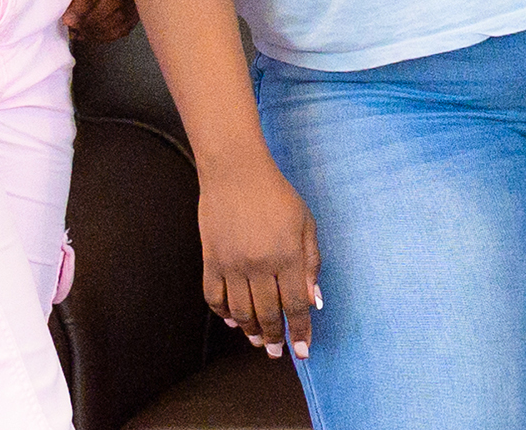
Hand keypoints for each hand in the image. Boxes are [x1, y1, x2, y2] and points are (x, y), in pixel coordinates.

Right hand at [196, 162, 323, 357]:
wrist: (236, 172)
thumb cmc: (277, 196)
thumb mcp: (306, 224)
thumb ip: (311, 263)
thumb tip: (314, 300)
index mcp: (288, 257)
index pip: (295, 306)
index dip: (300, 332)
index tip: (303, 351)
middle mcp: (260, 265)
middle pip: (268, 314)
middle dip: (274, 338)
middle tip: (276, 352)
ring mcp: (232, 264)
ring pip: (240, 311)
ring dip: (250, 330)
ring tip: (257, 340)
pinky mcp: (211, 259)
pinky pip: (214, 296)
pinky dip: (222, 313)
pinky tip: (232, 320)